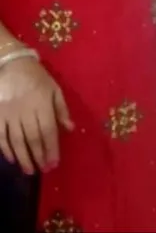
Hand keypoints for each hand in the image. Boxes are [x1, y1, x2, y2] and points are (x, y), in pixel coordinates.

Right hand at [0, 57, 73, 174]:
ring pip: (16, 141)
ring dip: (24, 158)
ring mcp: (9, 113)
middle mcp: (25, 110)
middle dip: (39, 157)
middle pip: (32, 138)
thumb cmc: (36, 77)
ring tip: (30, 171)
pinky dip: (6, 150)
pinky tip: (12, 159)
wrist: (12, 63)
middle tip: (44, 170)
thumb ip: (61, 108)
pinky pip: (1, 136)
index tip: (54, 164)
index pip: (48, 131)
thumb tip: (70, 128)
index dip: (51, 149)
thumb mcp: (54, 88)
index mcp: (42, 102)